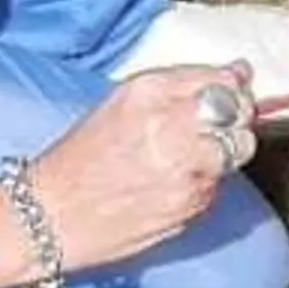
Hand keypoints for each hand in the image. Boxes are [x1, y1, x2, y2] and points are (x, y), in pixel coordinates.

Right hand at [25, 62, 253, 273]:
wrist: (49, 216)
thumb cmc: (78, 161)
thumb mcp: (122, 104)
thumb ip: (184, 86)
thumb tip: (240, 71)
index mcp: (150, 91)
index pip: (223, 81)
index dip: (232, 90)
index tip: (230, 96)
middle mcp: (172, 124)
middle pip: (239, 113)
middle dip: (235, 119)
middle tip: (215, 130)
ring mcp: (186, 165)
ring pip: (238, 150)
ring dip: (223, 154)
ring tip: (187, 161)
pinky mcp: (192, 202)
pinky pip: (218, 185)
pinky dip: (205, 184)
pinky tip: (172, 186)